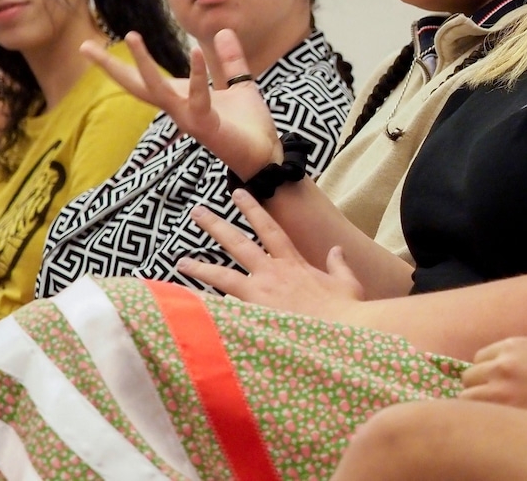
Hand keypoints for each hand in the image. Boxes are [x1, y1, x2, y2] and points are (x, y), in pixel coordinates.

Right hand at [82, 30, 279, 175]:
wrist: (266, 155)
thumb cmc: (249, 125)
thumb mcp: (240, 84)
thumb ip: (231, 60)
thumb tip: (223, 31)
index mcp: (181, 98)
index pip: (145, 79)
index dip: (123, 63)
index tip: (92, 47)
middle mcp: (177, 109)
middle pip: (136, 85)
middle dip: (110, 67)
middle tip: (84, 46)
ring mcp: (188, 118)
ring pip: (157, 90)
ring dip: (143, 63)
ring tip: (130, 35)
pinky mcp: (206, 125)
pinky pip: (199, 97)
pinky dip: (198, 75)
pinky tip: (196, 51)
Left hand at [177, 189, 366, 322]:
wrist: (343, 332)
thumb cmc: (347, 310)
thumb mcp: (346, 282)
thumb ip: (338, 264)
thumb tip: (337, 250)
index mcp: (293, 263)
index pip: (269, 229)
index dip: (253, 210)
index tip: (238, 194)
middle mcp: (272, 273)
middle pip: (238, 243)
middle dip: (216, 226)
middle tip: (197, 212)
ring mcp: (261, 294)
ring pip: (223, 276)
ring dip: (200, 267)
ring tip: (180, 262)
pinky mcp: (255, 316)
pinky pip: (224, 310)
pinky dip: (206, 308)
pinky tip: (187, 307)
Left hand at [458, 337, 526, 414]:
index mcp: (515, 345)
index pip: (480, 359)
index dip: (487, 374)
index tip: (497, 386)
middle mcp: (503, 362)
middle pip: (470, 376)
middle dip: (480, 389)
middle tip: (496, 404)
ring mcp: (499, 386)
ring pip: (466, 396)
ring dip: (479, 406)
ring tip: (495, 417)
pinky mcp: (501, 410)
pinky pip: (473, 415)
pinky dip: (480, 420)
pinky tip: (496, 425)